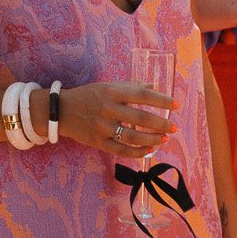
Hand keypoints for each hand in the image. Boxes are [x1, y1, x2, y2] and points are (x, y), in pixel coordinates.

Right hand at [57, 82, 174, 158]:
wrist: (61, 110)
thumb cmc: (88, 96)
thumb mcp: (107, 86)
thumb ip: (131, 86)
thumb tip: (155, 86)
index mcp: (112, 92)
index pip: (142, 95)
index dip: (161, 100)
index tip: (176, 105)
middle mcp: (107, 108)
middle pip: (140, 117)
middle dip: (161, 124)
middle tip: (174, 128)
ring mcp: (102, 127)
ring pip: (133, 136)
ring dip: (152, 139)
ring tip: (164, 139)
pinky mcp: (98, 142)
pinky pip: (121, 150)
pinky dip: (138, 151)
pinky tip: (149, 149)